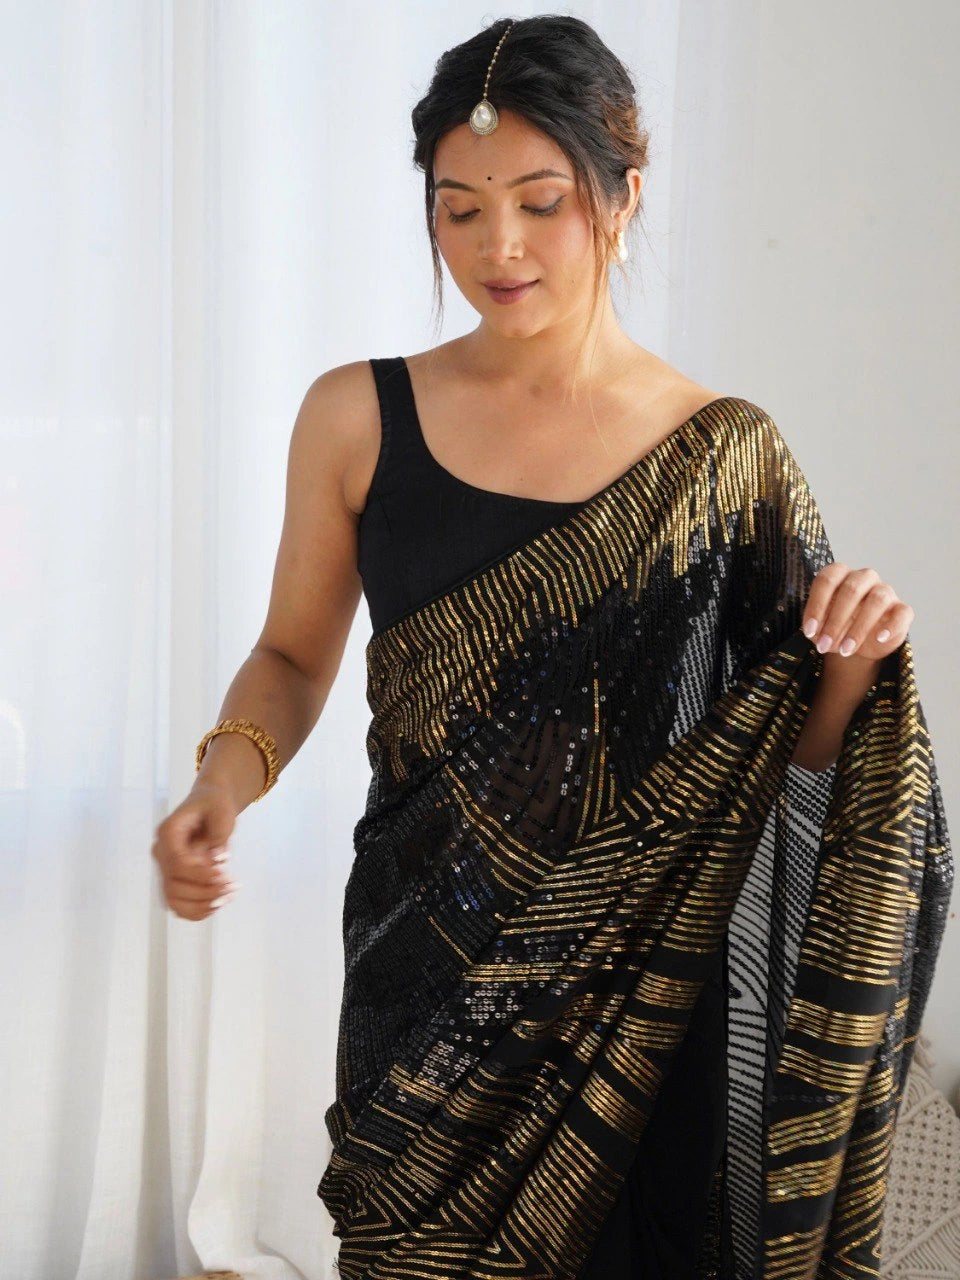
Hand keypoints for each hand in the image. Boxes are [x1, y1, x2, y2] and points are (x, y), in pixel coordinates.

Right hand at [151, 781, 241, 920]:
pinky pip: (178, 903)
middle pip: (173, 884)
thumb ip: (219, 834)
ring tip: (227, 897)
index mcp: (168, 832)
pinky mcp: (173, 878)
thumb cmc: (215, 805)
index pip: (176, 862)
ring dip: (201, 904)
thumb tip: (217, 859)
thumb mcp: (222, 812)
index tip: (223, 874)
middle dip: (204, 891)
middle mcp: (161, 852)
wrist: (210, 805)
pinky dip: (196, 910)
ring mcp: (164, 868)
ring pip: (172, 899)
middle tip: (232, 886)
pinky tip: (217, 903)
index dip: (200, 874)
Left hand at [801, 562, 913, 661]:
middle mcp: (863, 577)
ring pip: (877, 600)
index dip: (817, 606)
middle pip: (851, 589)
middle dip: (835, 621)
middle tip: (825, 645)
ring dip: (859, 628)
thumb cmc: (835, 626)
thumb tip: (816, 632)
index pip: (827, 580)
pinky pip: (902, 612)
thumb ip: (815, 626)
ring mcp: (885, 591)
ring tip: (845, 650)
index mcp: (840, 574)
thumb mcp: (820, 627)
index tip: (810, 631)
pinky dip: (892, 626)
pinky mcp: (902, 609)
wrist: (859, 643)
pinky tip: (879, 638)